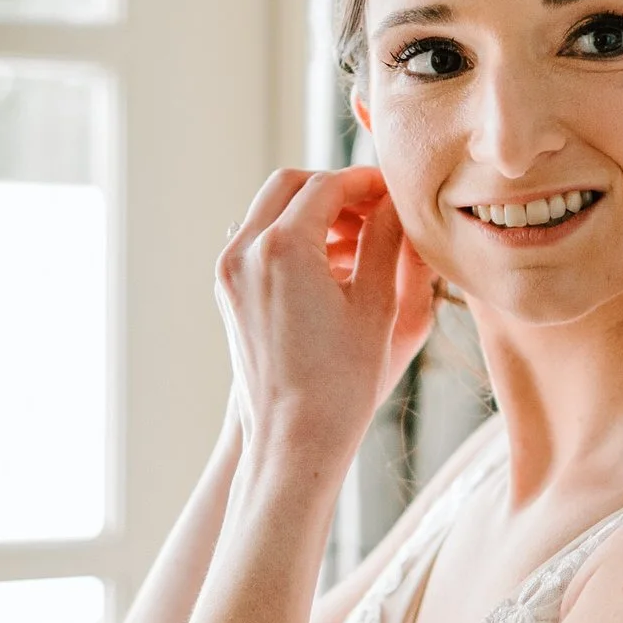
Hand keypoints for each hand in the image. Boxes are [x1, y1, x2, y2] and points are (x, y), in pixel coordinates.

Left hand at [215, 167, 436, 466]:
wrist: (293, 440)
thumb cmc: (342, 382)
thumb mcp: (378, 304)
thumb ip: (385, 240)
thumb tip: (393, 203)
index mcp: (282, 248)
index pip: (327, 186)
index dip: (366, 182)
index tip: (394, 190)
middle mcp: (244, 252)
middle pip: (290, 186)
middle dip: (334, 190)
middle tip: (376, 208)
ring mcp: (229, 274)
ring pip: (270, 212)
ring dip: (313, 213)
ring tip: (361, 240)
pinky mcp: (228, 294)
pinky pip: (259, 244)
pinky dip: (293, 239)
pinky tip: (334, 265)